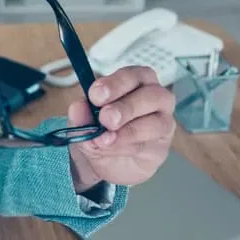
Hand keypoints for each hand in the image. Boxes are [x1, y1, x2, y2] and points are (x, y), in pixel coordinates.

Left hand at [67, 65, 174, 190]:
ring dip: (130, 130)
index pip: (133, 75)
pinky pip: (152, 145)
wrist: (104, 163)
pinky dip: (129, 146)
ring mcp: (162, 122)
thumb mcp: (83, 123)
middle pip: (152, 95)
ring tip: (106, 138)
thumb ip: (81, 115)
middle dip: (126, 107)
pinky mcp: (162, 146)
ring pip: (157, 122)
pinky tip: (113, 147)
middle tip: (106, 118)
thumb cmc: (99, 132)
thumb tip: (77, 108)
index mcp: (134, 82)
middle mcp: (154, 98)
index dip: (115, 83)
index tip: (96, 95)